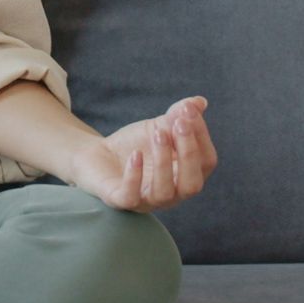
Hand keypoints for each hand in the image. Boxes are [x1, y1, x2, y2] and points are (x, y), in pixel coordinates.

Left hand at [67, 96, 216, 212]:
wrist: (97, 154)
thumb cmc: (136, 144)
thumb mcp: (159, 127)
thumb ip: (178, 116)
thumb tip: (199, 101)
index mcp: (186, 176)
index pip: (206, 162)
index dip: (201, 136)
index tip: (188, 110)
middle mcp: (172, 194)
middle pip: (192, 184)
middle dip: (188, 153)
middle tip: (178, 124)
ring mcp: (146, 201)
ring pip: (164, 192)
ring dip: (163, 162)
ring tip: (158, 134)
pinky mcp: (119, 200)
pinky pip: (130, 197)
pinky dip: (135, 176)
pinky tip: (135, 154)